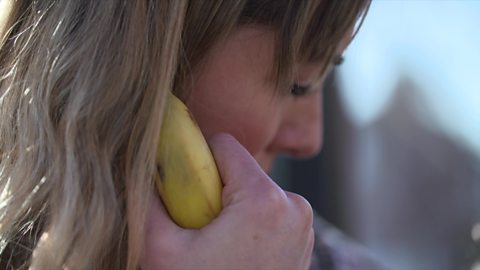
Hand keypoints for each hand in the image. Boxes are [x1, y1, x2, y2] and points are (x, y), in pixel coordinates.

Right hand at [141, 133, 313, 269]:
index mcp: (264, 200)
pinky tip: (235, 250)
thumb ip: (148, 203)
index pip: (223, 145)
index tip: (184, 185)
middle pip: (239, 169)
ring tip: (217, 244)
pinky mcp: (302, 237)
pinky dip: (249, 221)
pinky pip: (269, 210)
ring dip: (231, 207)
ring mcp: (302, 223)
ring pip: (253, 189)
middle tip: (198, 225)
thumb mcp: (163, 252)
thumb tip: (142, 170)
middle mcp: (293, 206)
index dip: (196, 158)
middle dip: (213, 189)